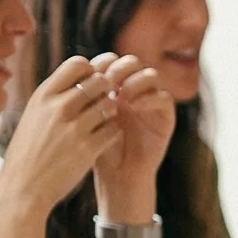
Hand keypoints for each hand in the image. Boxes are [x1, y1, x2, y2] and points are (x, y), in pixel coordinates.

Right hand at [0, 55, 121, 220]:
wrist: (24, 186)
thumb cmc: (28, 151)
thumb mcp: (33, 116)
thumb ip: (52, 98)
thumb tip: (75, 79)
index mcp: (43, 95)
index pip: (77, 64)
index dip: (91, 70)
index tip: (91, 81)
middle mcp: (58, 107)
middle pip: (98, 80)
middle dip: (106, 89)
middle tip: (104, 100)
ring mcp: (74, 128)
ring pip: (109, 104)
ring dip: (112, 110)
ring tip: (105, 118)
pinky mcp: (88, 148)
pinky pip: (114, 129)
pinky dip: (114, 131)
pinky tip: (106, 136)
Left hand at [89, 51, 173, 215]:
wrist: (117, 176)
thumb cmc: (95, 149)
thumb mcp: (84, 119)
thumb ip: (82, 97)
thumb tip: (71, 71)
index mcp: (115, 88)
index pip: (112, 60)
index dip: (102, 62)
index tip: (89, 76)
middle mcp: (135, 92)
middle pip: (132, 62)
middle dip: (119, 68)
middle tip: (107, 82)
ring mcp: (152, 103)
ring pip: (152, 75)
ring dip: (135, 80)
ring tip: (121, 95)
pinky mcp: (166, 117)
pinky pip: (164, 97)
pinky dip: (149, 97)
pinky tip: (133, 106)